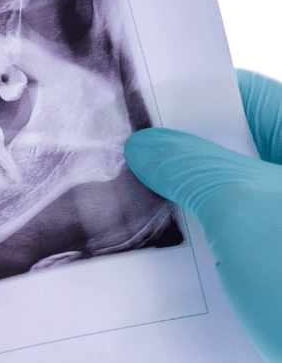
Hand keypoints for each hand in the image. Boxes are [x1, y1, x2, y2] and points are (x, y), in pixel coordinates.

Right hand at [125, 70, 281, 362]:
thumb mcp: (242, 210)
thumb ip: (190, 167)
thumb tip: (148, 146)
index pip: (243, 96)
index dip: (184, 101)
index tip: (129, 118)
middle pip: (234, 152)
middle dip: (175, 163)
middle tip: (118, 172)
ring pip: (232, 204)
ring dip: (185, 214)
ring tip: (129, 220)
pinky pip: (238, 248)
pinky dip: (203, 253)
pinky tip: (163, 266)